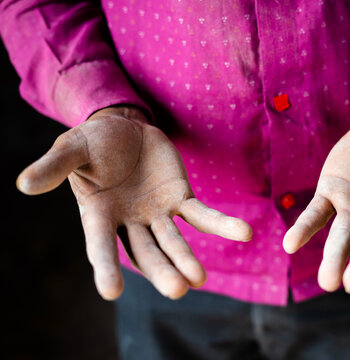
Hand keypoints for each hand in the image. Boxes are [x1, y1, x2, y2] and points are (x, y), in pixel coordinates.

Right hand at [17, 106, 251, 299]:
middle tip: (178, 289)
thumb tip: (23, 184)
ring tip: (200, 278)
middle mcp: (129, 221)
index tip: (111, 293)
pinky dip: (223, 225)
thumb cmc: (93, 143)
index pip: (101, 246)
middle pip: (146, 252)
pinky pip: (202, 215)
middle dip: (161, 270)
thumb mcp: (71, 149)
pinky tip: (245, 234)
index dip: (105, 268)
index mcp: (98, 215)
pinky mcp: (180, 198)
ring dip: (188, 258)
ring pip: (174, 241)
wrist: (124, 127)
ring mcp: (158, 212)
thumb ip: (55, 167)